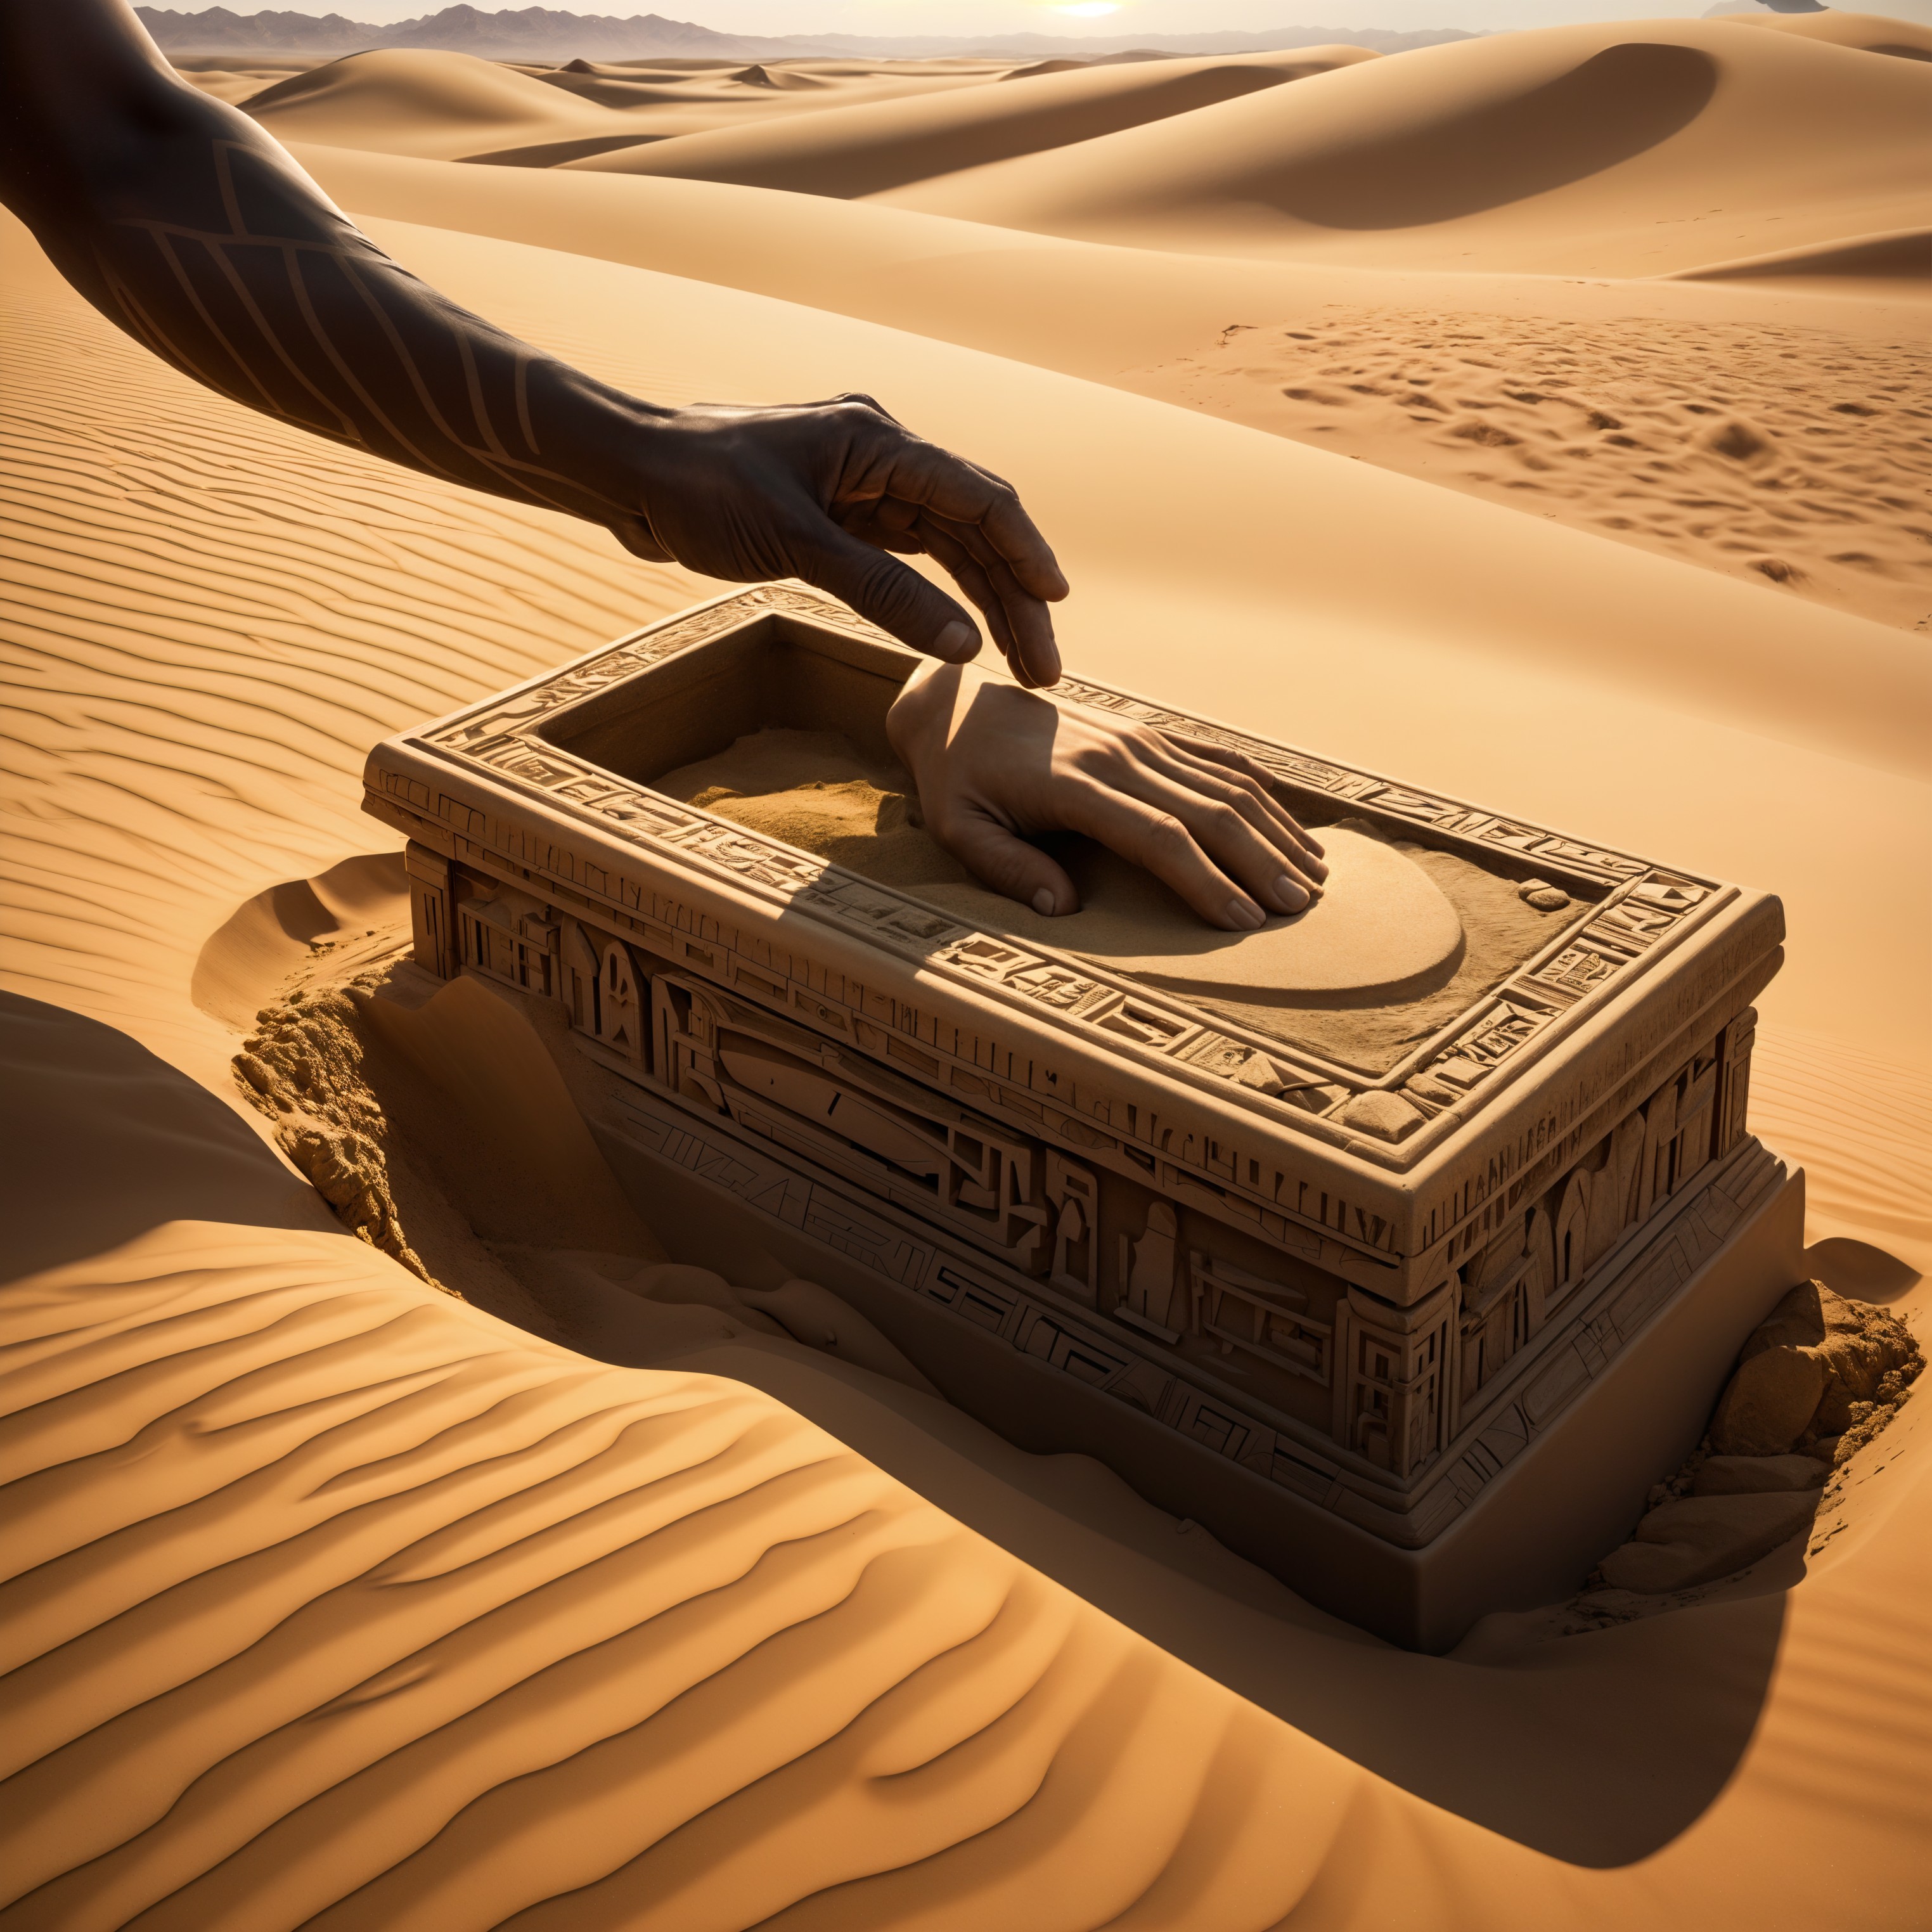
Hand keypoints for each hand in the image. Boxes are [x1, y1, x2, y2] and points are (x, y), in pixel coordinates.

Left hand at [612, 393, 1068, 685]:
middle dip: (1014, 598)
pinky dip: (936, 598)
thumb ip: (881, 591)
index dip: (1026, 554)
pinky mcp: (837, 519)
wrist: (628, 474)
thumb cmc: (699, 488)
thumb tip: (962, 643)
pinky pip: (907, 559)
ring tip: (1018, 665)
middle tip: (1044, 669)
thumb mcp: (795, 544)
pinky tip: (962, 636)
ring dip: (983, 605)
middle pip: (972, 531)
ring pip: (945, 550)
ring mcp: (860, 489)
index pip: (979, 499)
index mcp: (879, 442)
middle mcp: (881, 459)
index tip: (1054, 607)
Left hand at [887, 661, 1327, 930]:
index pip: (1159, 836)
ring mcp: (1138, 740)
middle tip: (1299, 908)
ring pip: (1225, 784)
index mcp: (1075, 785)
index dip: (1205, 879)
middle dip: (1260, 860)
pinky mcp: (1145, 734)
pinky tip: (1292, 823)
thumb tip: (1063, 908)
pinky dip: (1259, 790)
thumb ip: (1007, 869)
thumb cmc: (954, 779)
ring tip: (1313, 875)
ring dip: (1273, 830)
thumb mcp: (957, 828)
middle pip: (1209, 810)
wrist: (953, 703)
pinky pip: (1215, 759)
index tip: (1243, 920)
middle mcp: (1118, 756)